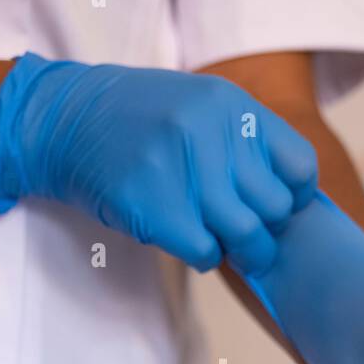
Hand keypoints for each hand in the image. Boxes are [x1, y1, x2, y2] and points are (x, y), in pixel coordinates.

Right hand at [0, 53, 317, 274]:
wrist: (63, 122)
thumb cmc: (137, 122)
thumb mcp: (199, 107)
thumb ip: (243, 141)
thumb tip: (291, 200)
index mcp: (231, 106)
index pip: (300, 168)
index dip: (292, 197)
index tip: (269, 206)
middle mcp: (212, 133)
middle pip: (276, 209)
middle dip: (262, 228)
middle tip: (239, 229)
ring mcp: (182, 170)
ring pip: (247, 236)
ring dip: (237, 249)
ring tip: (216, 239)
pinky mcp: (154, 207)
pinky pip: (206, 252)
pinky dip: (203, 256)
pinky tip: (185, 240)